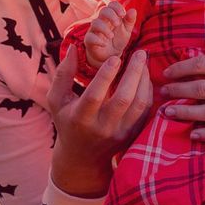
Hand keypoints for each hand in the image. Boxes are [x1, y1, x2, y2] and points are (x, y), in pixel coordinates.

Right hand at [47, 44, 151, 197]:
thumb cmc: (68, 121)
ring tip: (143, 61)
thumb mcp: (57, 100)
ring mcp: (120, 132)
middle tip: (140, 52)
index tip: (115, 57)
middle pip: (123, 99)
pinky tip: (145, 76)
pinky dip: (148, 91)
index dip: (105, 76)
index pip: (94, 96)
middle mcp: (102, 127)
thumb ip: (63, 74)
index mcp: (81, 118)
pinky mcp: (133, 134)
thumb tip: (73, 47)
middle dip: (134, 73)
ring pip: (139, 105)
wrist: (83, 157)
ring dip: (144, 80)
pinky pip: (146, 110)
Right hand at [84, 1, 136, 67]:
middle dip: (111, 15)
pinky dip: (97, 40)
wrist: (110, 55)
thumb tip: (133, 10)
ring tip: (112, 36)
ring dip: (104, 28)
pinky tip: (104, 44)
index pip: (112, 4)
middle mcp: (102, 20)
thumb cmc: (118, 40)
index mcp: (111, 16)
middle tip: (117, 24)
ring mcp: (94, 30)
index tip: (123, 14)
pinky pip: (90, 37)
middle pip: (103, 10)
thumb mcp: (126, 30)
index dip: (117, 7)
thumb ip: (130, 21)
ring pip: (95, 23)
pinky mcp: (89, 40)